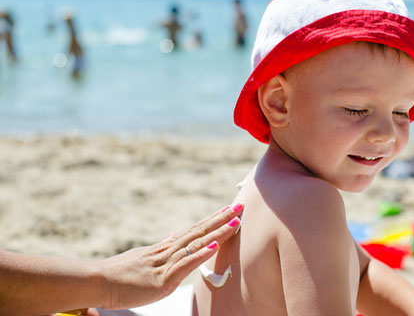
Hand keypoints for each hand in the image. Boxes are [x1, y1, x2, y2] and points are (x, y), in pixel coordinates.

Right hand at [95, 203, 243, 309]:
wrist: (98, 281)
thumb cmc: (120, 272)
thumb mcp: (144, 256)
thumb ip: (161, 247)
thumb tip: (173, 235)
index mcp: (166, 247)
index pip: (194, 230)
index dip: (212, 220)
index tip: (228, 210)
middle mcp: (168, 251)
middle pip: (199, 231)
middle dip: (221, 220)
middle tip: (240, 207)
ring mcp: (166, 263)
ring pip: (195, 244)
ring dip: (217, 233)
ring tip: (234, 222)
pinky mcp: (162, 279)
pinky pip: (184, 264)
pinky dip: (200, 255)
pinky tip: (214, 247)